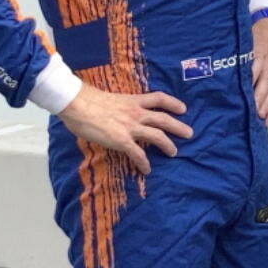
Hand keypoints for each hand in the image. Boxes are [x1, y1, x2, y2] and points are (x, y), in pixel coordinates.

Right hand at [57, 84, 192, 174]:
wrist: (77, 103)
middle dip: (178, 126)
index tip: (183, 108)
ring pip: (157, 135)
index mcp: (133, 100)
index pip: (159, 98)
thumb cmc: (87, 100)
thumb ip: (118, 106)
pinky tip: (147, 169)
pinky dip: (144, 163)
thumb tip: (116, 113)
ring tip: (174, 152)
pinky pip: (138, 153)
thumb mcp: (110, 99)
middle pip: (163, 119)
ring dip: (168, 144)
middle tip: (189, 133)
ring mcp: (130, 126)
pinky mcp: (121, 140)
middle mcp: (136, 112)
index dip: (172, 103)